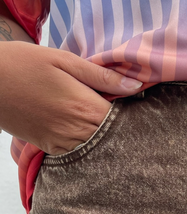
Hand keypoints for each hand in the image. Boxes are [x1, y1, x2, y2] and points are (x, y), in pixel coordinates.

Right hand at [0, 42, 142, 154]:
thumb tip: (136, 85)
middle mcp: (76, 129)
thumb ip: (101, 75)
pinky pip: (78, 153)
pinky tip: (85, 130)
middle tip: (125, 115)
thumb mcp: (63, 60)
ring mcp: (62, 142)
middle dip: (121, 128)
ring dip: (104, 138)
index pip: (123, 118)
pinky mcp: (50, 147)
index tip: (136, 104)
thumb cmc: (24, 63)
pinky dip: (87, 144)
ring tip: (104, 122)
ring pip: (97, 148)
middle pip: (113, 137)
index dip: (132, 113)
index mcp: (85, 105)